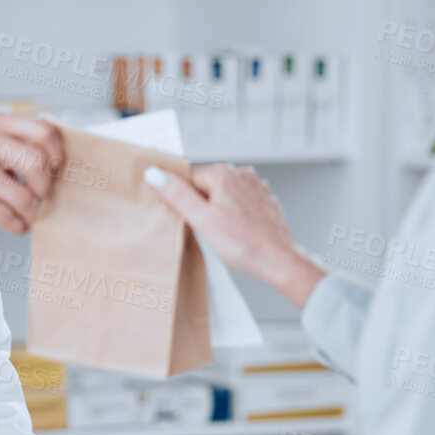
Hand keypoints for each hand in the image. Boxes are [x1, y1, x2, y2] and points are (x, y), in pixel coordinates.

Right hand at [0, 114, 63, 243]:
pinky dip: (16, 226)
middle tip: (38, 198)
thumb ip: (28, 149)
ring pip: (23, 196)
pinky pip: (6, 216)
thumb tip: (67, 158)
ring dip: (30, 214)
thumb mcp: (0, 158)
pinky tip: (11, 224)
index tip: (50, 174)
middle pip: (37, 162)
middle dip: (44, 189)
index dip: (56, 158)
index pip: (45, 132)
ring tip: (23, 216)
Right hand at [143, 164, 323, 307]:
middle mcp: (240, 174)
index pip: (186, 178)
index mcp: (222, 173)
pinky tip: (237, 231)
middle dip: (200, 205)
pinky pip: (239, 202)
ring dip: (217, 210)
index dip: (181, 200)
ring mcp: (254, 186)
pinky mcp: (263, 200)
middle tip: (207, 228)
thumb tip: (154, 174)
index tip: (187, 217)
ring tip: (224, 232)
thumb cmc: (245, 245)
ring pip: (222, 194)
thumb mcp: (202, 221)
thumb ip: (177, 195)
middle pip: (204, 185)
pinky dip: (234, 214)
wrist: (280, 261)